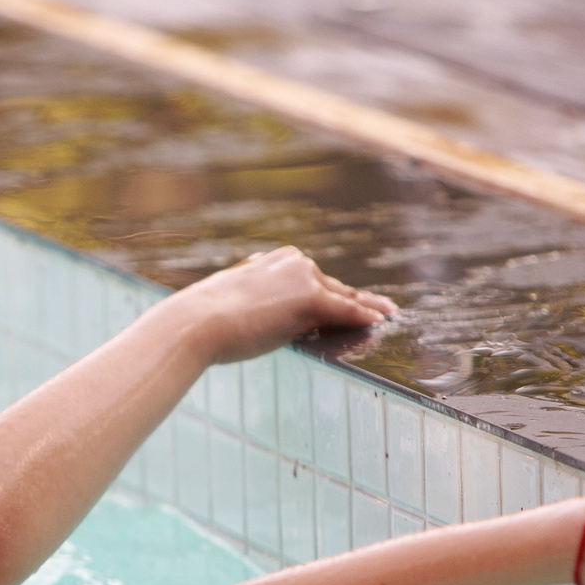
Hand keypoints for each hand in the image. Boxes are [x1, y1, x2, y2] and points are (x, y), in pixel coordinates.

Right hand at [174, 247, 397, 364]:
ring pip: (344, 297)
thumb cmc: (201, 321)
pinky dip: (365, 317)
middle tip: (381, 306)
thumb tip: (252, 313)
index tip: (347, 296)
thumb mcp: (229, 303)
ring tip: (389, 314)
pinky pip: (346, 311)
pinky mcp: (310, 299)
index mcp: (272, 261)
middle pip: (333, 285)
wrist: (195, 323)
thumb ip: (250, 301)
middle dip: (358, 297)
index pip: (310, 279)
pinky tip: (382, 322)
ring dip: (368, 307)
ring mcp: (303, 278)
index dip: (334, 291)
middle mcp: (291, 262)